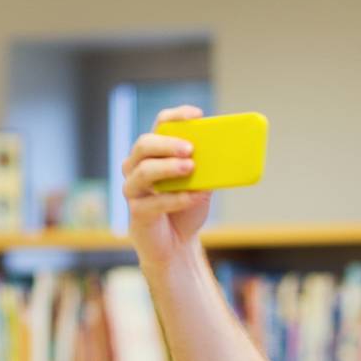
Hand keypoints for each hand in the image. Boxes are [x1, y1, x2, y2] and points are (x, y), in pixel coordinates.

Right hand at [121, 105, 211, 272]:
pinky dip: (175, 199)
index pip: (160, 125)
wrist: (177, 245)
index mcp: (154, 154)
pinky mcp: (137, 212)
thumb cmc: (187, 209)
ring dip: (168, 168)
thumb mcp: (202, 186)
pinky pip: (152, 202)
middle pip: (145, 145)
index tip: (197, 115)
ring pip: (143, 171)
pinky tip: (193, 197)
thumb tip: (226, 156)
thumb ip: (208, 171)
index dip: (176, 117)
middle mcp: (137, 166)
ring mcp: (133, 189)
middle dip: (167, 144)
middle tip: (191, 149)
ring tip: (191, 168)